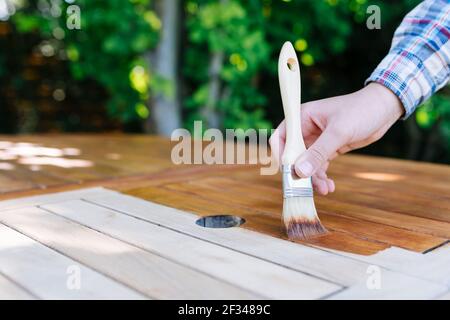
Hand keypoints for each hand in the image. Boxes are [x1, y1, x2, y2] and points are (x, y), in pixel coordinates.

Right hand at [269, 83, 403, 194]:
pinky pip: (319, 166)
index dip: (281, 156)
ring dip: (313, 179)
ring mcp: (317, 140)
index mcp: (302, 118)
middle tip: (306, 189)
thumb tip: (299, 172)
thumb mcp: (339, 132)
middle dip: (299, 173)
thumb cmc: (361, 110)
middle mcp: (305, 129)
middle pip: (292, 155)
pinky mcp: (328, 149)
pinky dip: (322, 177)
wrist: (384, 109)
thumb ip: (318, 152)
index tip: (288, 173)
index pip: (280, 138)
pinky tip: (329, 186)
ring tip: (324, 190)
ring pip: (306, 164)